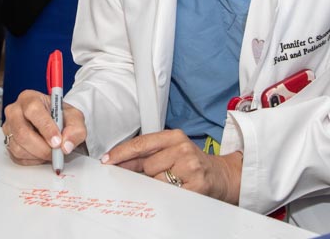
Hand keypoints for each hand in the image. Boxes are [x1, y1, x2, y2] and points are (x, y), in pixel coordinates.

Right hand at [3, 89, 86, 165]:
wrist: (55, 123)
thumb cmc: (61, 116)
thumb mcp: (75, 118)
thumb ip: (75, 129)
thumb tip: (66, 145)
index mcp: (29, 98)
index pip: (33, 110)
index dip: (46, 128)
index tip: (57, 141)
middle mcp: (15, 111)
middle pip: (22, 132)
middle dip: (42, 147)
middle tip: (56, 152)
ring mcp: (9, 127)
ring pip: (18, 147)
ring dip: (38, 155)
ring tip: (50, 151)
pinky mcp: (8, 142)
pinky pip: (17, 157)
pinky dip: (32, 160)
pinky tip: (41, 153)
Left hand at [101, 129, 242, 203]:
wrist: (221, 176)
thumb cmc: (192, 163)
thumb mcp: (171, 151)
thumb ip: (148, 154)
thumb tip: (120, 162)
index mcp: (174, 136)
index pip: (141, 143)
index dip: (121, 152)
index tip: (108, 159)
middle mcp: (182, 148)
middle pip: (146, 165)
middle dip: (145, 172)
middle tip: (160, 173)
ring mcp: (189, 166)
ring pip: (156, 180)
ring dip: (158, 184)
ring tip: (174, 180)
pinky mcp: (195, 184)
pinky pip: (168, 192)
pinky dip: (168, 193)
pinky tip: (178, 188)